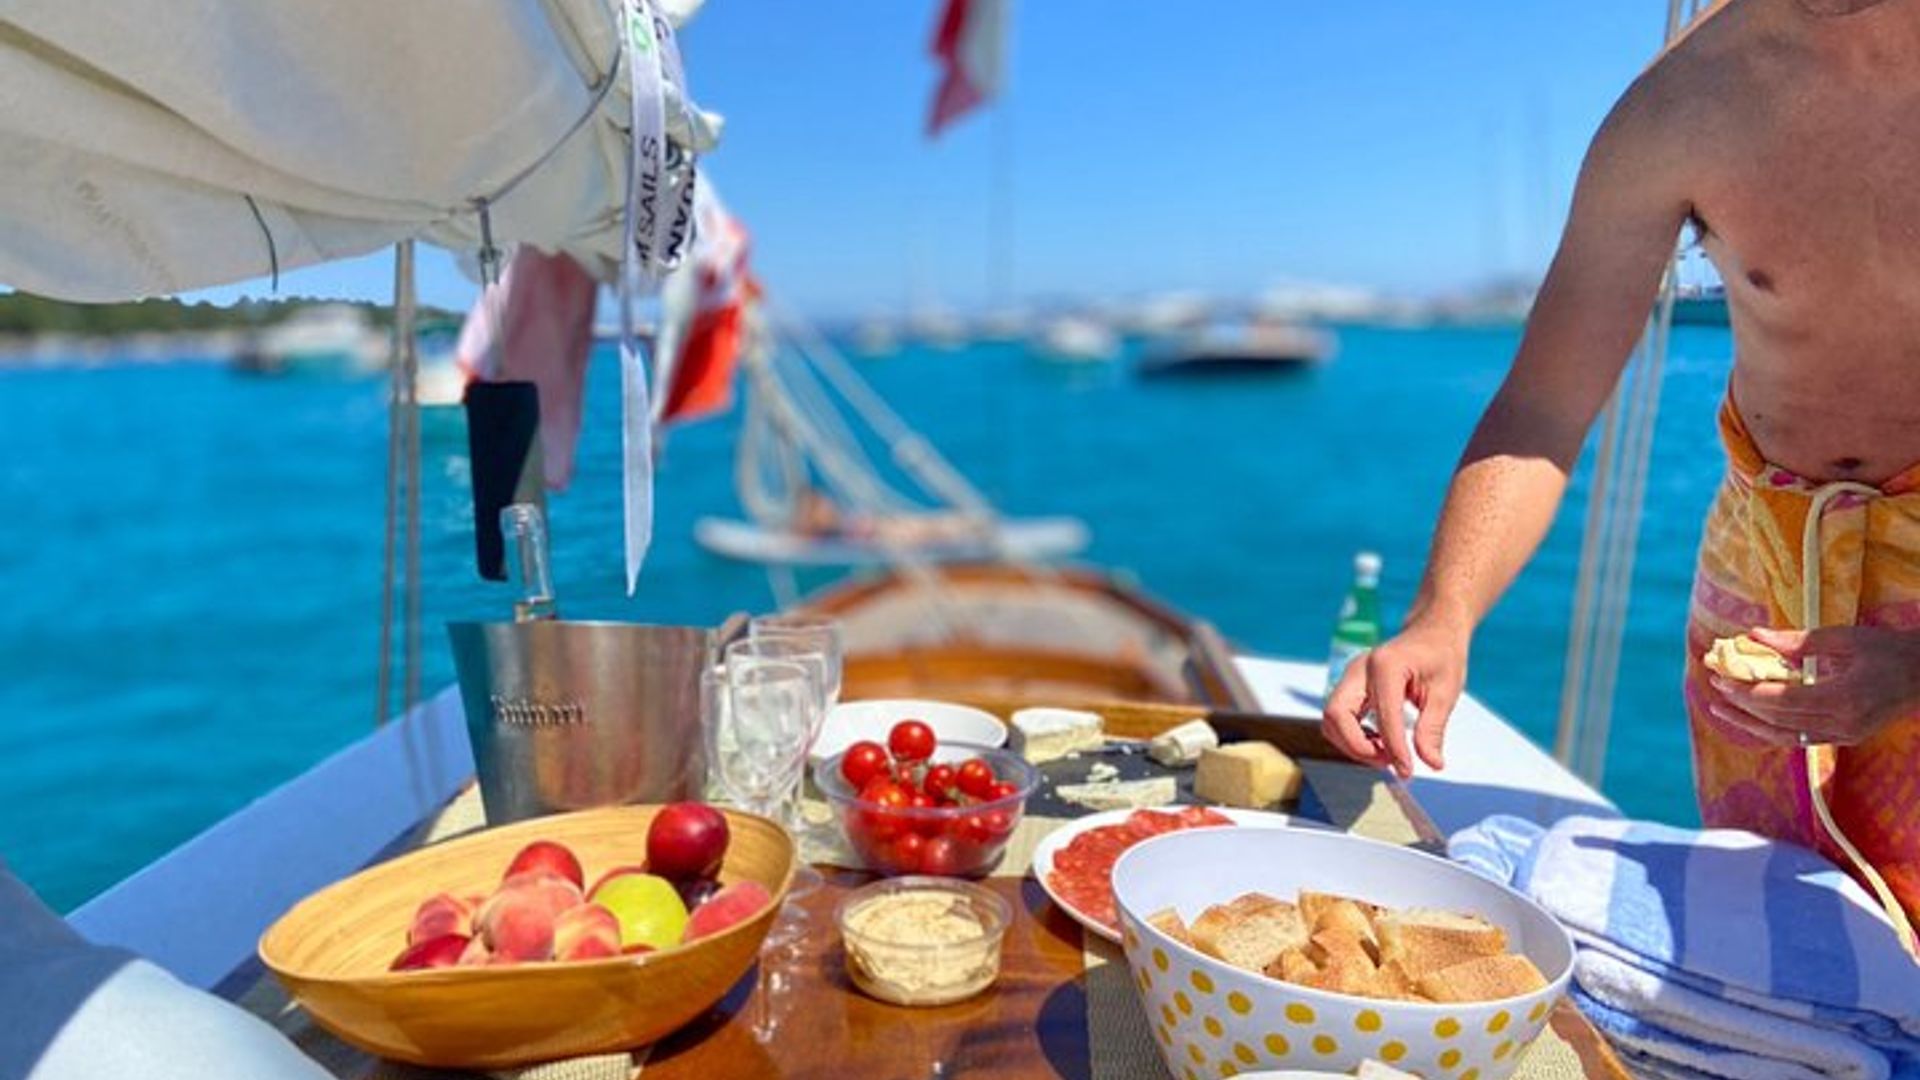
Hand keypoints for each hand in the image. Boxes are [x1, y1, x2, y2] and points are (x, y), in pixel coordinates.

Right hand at [1322, 613, 1469, 778]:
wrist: (1432, 632)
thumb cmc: (1442, 657)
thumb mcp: (1446, 693)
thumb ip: (1433, 729)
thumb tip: (1432, 764)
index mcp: (1386, 666)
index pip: (1383, 716)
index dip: (1394, 749)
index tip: (1408, 773)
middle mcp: (1359, 668)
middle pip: (1336, 716)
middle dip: (1357, 746)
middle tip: (1389, 762)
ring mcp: (1349, 676)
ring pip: (1331, 719)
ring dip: (1352, 744)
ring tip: (1387, 754)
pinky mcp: (1348, 686)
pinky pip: (1338, 718)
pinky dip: (1352, 737)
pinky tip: (1380, 743)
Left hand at [1707, 625, 1919, 746]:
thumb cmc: (1890, 650)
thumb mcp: (1846, 638)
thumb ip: (1798, 641)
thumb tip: (1753, 635)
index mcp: (1844, 698)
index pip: (1782, 701)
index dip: (1747, 691)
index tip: (1720, 676)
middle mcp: (1843, 724)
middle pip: (1778, 720)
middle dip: (1741, 704)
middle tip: (1714, 685)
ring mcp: (1846, 736)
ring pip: (1785, 736)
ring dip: (1750, 722)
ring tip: (1720, 707)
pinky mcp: (1846, 739)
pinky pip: (1800, 738)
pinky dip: (1772, 728)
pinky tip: (1751, 717)